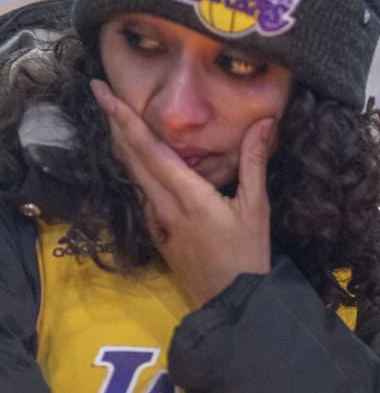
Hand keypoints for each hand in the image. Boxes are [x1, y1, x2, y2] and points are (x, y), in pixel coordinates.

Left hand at [91, 79, 271, 306]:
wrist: (232, 299)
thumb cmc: (248, 253)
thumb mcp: (257, 206)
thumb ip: (254, 162)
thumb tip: (264, 123)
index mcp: (187, 195)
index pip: (148, 149)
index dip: (123, 118)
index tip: (104, 92)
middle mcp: (162, 205)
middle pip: (129, 157)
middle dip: (114, 123)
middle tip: (102, 93)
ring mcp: (156, 219)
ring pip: (131, 174)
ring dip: (121, 143)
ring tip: (115, 117)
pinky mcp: (156, 231)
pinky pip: (140, 191)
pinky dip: (133, 166)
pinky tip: (136, 157)